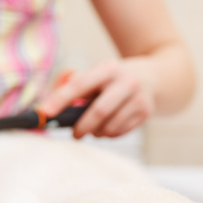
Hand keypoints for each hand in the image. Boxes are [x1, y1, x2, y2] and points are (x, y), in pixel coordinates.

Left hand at [39, 59, 154, 138]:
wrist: (157, 77)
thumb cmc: (115, 79)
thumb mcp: (100, 73)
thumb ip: (78, 87)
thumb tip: (52, 109)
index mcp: (108, 68)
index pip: (79, 85)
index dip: (60, 99)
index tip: (44, 112)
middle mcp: (126, 82)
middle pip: (98, 112)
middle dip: (82, 127)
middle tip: (75, 134)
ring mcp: (139, 98)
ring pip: (110, 127)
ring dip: (97, 133)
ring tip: (94, 128)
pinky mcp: (146, 112)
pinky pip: (120, 133)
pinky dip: (109, 134)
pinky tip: (109, 127)